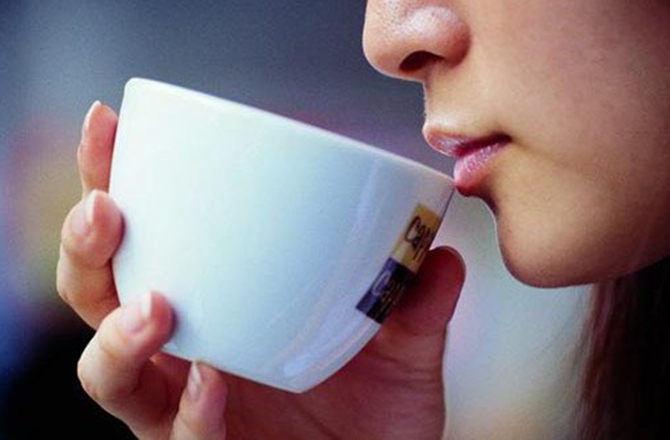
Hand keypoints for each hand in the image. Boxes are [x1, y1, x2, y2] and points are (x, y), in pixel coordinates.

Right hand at [56, 101, 465, 438]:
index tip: (110, 127)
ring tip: (154, 306)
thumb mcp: (402, 346)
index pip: (147, 235)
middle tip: (106, 208)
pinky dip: (189, 410)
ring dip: (116, 334)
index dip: (113, 180)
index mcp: (214, 300)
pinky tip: (212, 381)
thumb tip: (439, 252)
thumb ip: (416, 302)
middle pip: (98, 295)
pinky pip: (175, 437)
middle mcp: (183, 350)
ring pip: (107, 372)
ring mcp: (184, 405)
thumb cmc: (378, 412)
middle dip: (86, 248)